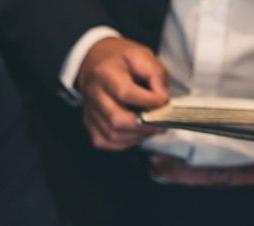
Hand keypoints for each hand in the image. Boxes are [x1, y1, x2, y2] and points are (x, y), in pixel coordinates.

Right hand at [77, 36, 169, 150]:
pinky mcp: (89, 124)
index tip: (163, 101)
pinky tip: (136, 132)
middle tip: (160, 123)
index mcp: (105, 73)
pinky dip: (125, 142)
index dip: (147, 101)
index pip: (124, 92)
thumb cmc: (119, 59)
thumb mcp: (141, 54)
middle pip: (117, 120)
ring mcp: (89, 111)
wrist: (93, 61)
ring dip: (137, 135)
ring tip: (150, 127)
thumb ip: (155, 75)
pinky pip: (106, 142)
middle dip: (144, 125)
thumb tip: (162, 100)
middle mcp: (93, 94)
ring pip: (113, 135)